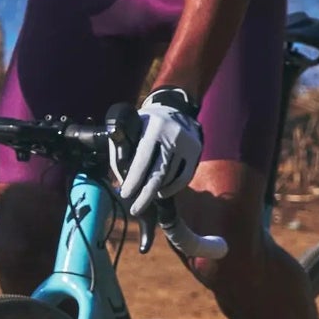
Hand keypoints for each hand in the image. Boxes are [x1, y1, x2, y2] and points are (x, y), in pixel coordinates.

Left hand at [114, 87, 203, 216]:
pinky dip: (172, 187)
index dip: (133, 179)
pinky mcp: (196, 150)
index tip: (125, 195)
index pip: (142, 159)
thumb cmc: (146, 124)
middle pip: (159, 173)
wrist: (175, 109)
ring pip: (171, 178)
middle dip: (146, 195)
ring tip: (147, 194)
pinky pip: (184, 177)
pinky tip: (162, 190)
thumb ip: (123, 152)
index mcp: (153, 128)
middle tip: (136, 210)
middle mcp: (172, 135)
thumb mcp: (131, 129)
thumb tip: (122, 180)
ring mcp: (187, 143)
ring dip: (157, 190)